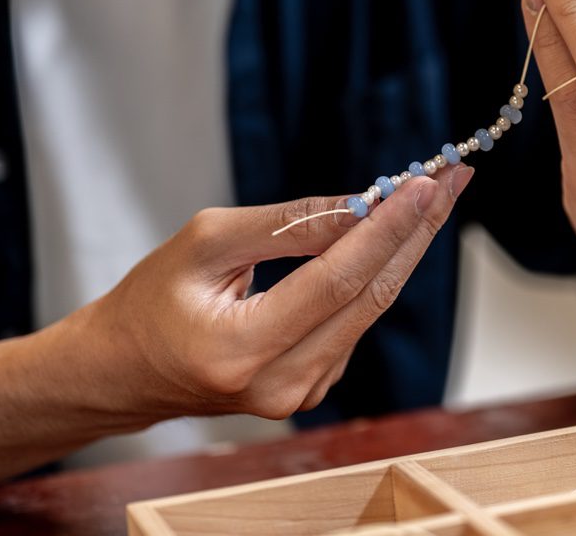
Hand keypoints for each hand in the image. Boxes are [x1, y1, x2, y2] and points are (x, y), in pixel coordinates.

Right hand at [75, 165, 472, 420]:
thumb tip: (362, 204)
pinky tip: (388, 238)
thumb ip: (287, 226)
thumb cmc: (152, 300)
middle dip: (415, 233)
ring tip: (428, 195)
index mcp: (240, 350)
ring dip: (402, 250)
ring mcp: (298, 396)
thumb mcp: (206, 243)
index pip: (336, 282)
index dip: (386, 230)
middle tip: (452, 179)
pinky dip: (374, 277)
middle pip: (368, 299)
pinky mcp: (310, 390)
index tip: (425, 183)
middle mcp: (278, 386)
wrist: (122, 371)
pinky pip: (354, 324)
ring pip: (368, 312)